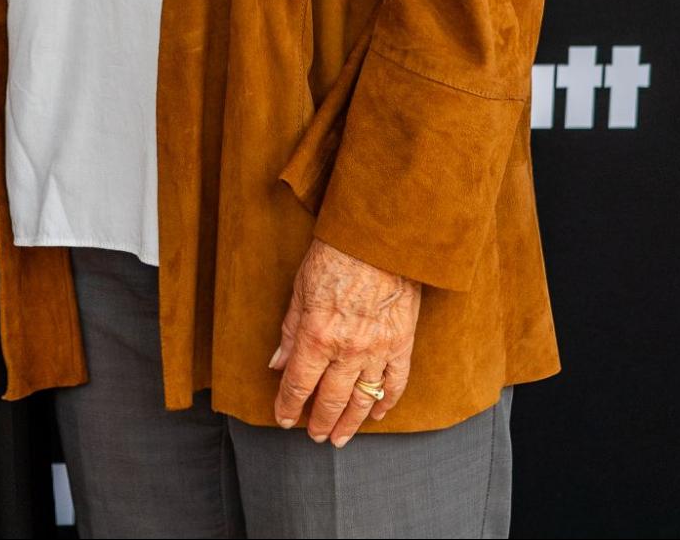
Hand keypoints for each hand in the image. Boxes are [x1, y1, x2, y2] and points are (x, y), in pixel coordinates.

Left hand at [269, 236, 420, 445]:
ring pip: (362, 400)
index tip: (283, 418)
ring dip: (349, 423)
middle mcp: (348, 350)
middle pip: (331, 399)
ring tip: (339, 438)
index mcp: (317, 336)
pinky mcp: (401, 345)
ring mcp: (378, 351)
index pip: (298, 383)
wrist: (379, 241)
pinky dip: (385, 403)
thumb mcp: (300, 291)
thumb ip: (290, 332)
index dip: (288, 404)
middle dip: (319, 422)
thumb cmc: (333, 258)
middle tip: (314, 436)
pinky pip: (395, 384)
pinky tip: (376, 415)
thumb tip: (277, 364)